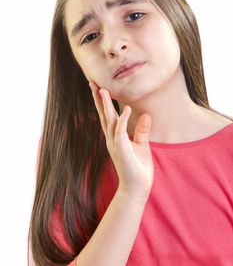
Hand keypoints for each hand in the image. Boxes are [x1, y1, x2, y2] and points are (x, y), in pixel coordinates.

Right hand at [89, 80, 153, 199]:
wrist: (137, 188)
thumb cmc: (138, 167)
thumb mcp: (142, 145)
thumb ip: (142, 130)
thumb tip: (146, 115)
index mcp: (116, 136)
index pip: (108, 115)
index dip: (103, 101)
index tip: (99, 86)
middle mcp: (112, 138)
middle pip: (104, 115)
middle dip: (98, 98)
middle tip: (92, 82)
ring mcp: (115, 144)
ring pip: (109, 121)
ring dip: (105, 106)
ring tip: (103, 90)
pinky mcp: (122, 150)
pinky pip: (121, 132)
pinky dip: (122, 121)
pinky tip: (125, 109)